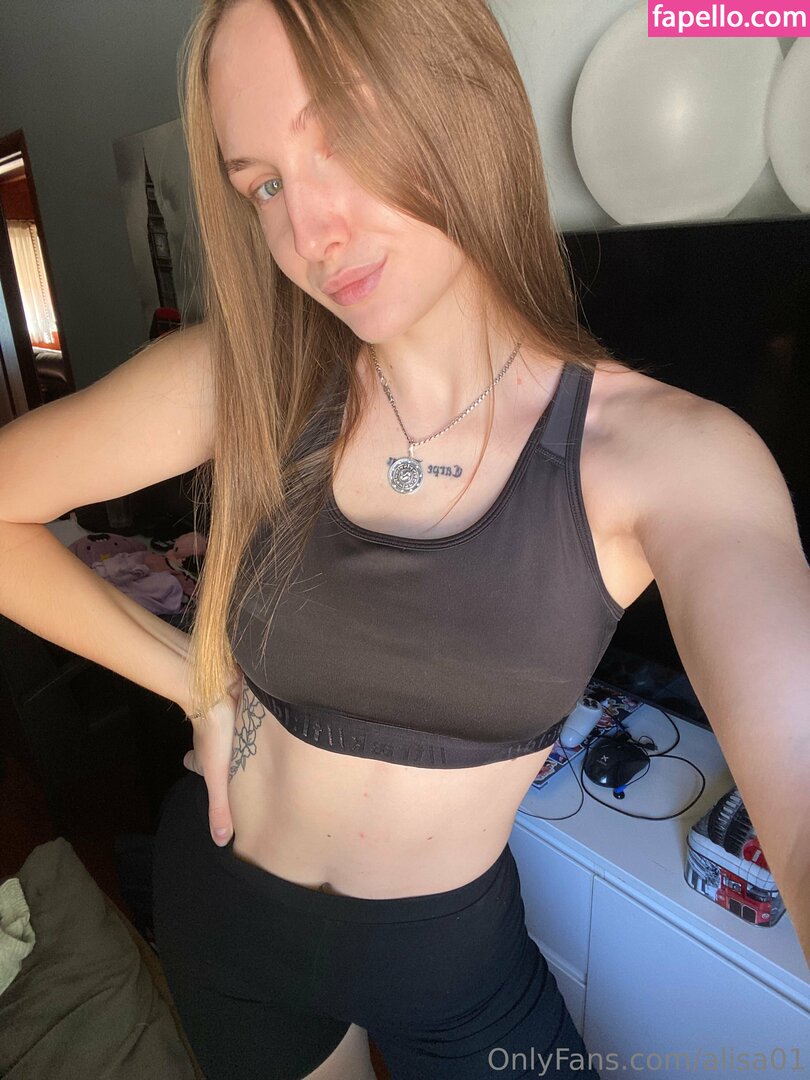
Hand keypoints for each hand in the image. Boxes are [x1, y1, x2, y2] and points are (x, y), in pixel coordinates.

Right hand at [183, 670, 242, 845]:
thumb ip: (220, 807)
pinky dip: (251, 717)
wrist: (221, 688)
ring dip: (238, 735)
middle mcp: (212, 734)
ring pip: (230, 728)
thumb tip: (221, 841)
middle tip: (233, 760)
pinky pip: (245, 712)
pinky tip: (265, 722)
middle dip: (221, 753)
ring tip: (252, 745)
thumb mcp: (218, 776)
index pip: (193, 762)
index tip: (195, 768)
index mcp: (204, 753)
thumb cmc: (215, 733)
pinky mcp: (242, 702)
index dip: (194, 767)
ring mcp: (227, 717)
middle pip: (210, 744)